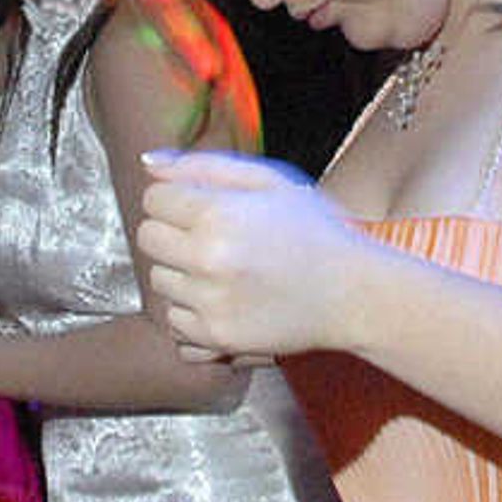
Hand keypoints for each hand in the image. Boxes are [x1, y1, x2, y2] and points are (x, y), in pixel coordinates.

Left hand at [132, 153, 380, 362]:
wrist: (354, 294)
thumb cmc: (315, 231)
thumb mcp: (270, 181)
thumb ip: (204, 167)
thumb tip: (147, 164)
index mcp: (218, 214)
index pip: (153, 201)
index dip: (178, 201)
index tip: (206, 209)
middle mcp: (208, 260)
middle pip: (148, 239)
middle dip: (174, 234)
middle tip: (214, 238)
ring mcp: (210, 302)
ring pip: (159, 281)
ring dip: (183, 274)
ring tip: (227, 270)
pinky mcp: (216, 337)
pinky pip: (174, 320)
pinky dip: (194, 311)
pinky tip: (228, 299)